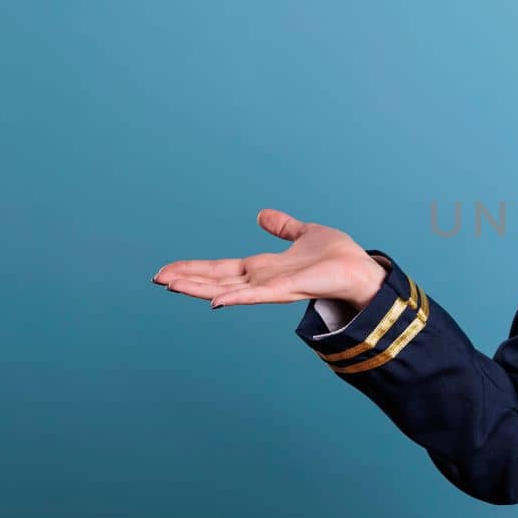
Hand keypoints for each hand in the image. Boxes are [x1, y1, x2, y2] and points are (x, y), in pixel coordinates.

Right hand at [152, 209, 387, 309]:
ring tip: (170, 285)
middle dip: (186, 279)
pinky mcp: (287, 290)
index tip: (167, 270)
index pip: (220, 269)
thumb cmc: (338, 256)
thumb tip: (261, 215)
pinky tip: (214, 302)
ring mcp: (272, 288)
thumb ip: (282, 227)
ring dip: (199, 288)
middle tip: (156, 279)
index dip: (194, 269)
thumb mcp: (304, 233)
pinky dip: (235, 299)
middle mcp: (262, 280)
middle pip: (216, 280)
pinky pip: (255, 296)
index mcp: (263, 268)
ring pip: (227, 289)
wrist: (362, 270)